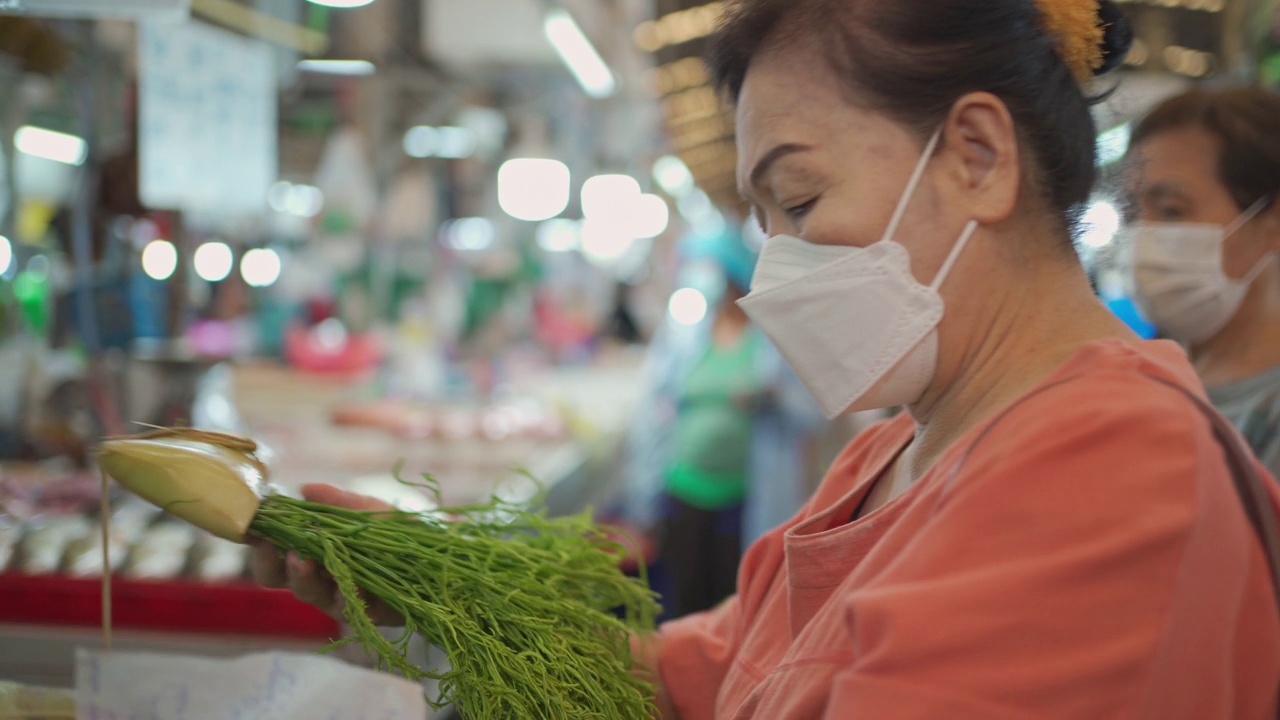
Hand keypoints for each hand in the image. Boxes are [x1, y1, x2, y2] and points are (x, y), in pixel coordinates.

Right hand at [251, 483, 404, 625]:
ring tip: (301, 559)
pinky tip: (349, 579)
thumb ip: (338, 502)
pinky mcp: (366, 613)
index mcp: (315, 550)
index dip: (258, 542)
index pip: (277, 549)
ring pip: (308, 593)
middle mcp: (321, 576)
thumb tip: (304, 488)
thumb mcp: (370, 511)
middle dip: (268, 564)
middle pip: (279, 578)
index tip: (249, 527)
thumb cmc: (402, 532)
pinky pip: (348, 606)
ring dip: (300, 576)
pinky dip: (346, 592)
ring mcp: (340, 596)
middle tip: (268, 547)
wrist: (443, 559)